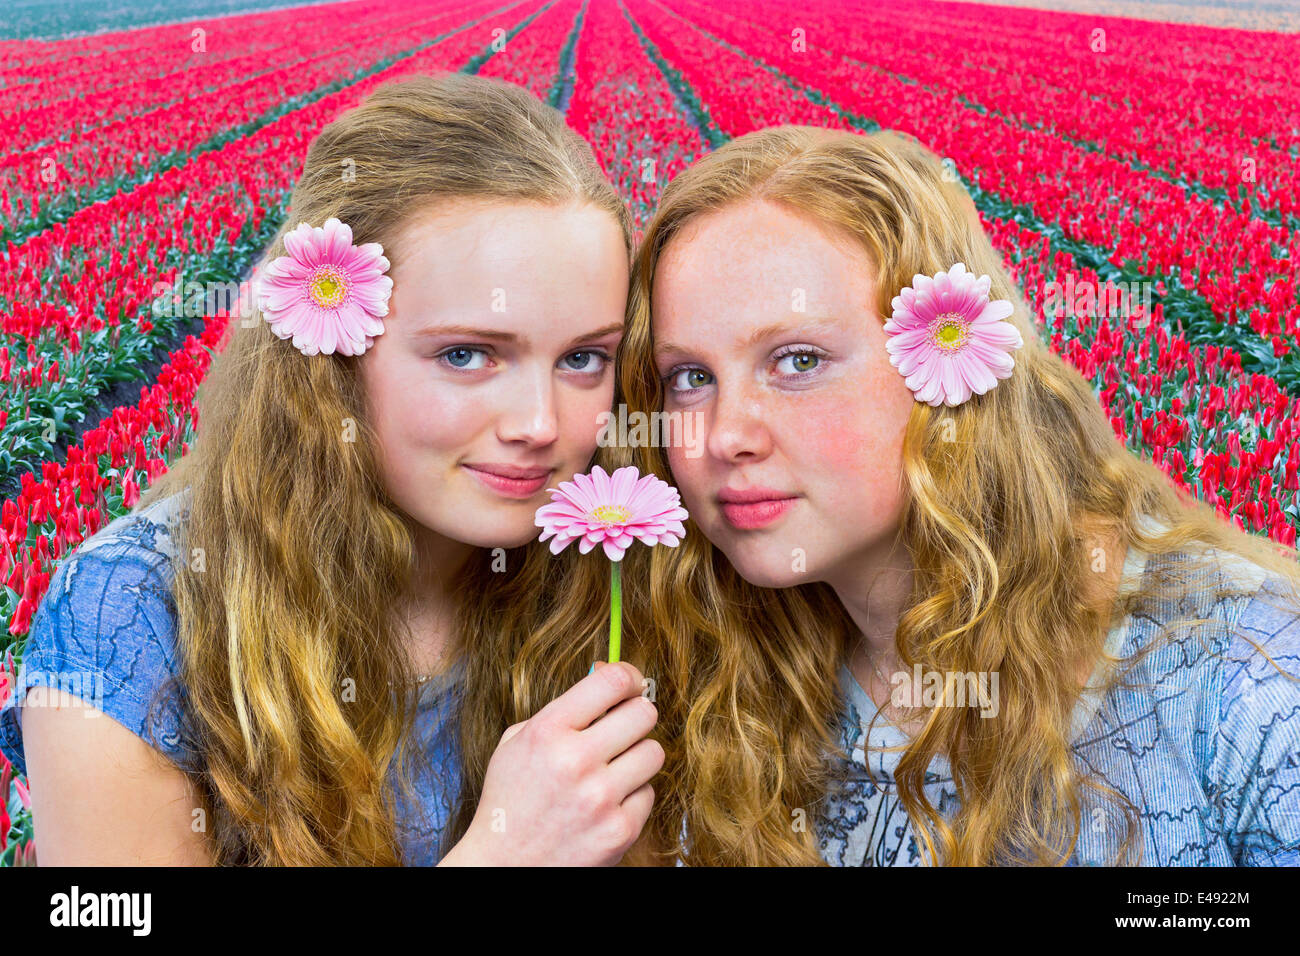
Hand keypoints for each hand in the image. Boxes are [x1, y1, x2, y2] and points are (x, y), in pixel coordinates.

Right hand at [439, 661, 661, 865]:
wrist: (503, 866)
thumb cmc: (511, 798)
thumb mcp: (518, 741)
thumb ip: (564, 707)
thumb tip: (610, 673)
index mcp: (548, 731)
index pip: (613, 681)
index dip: (630, 677)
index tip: (632, 684)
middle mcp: (575, 761)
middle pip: (644, 713)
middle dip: (637, 716)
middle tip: (624, 728)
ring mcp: (600, 798)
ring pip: (654, 753)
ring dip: (637, 757)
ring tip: (613, 769)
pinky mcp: (619, 831)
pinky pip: (648, 793)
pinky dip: (632, 796)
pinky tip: (607, 803)